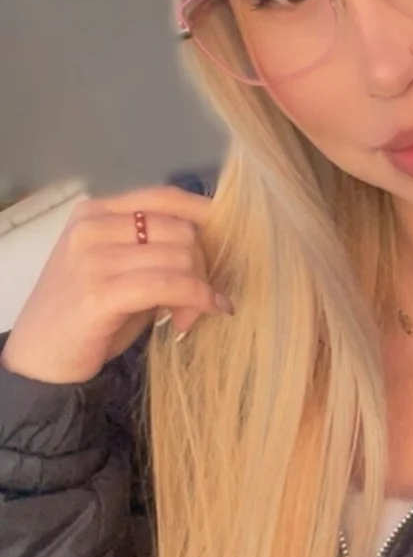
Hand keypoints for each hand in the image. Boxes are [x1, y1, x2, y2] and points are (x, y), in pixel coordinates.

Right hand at [0, 186, 231, 384]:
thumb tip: (214, 250)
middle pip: (179, 229)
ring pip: (179, 256)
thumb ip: (155, 252)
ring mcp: (93, 258)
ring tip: (191, 314)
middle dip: (202, 264)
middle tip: (201, 298)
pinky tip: (207, 311)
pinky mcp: (100, 292)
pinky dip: (196, 298)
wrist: (38, 360)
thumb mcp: (119, 271)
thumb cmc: (84, 317)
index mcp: (95, 212)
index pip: (164, 197)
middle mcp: (92, 227)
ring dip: (199, 287)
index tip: (229, 239)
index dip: (204, 214)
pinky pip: (169, 284)